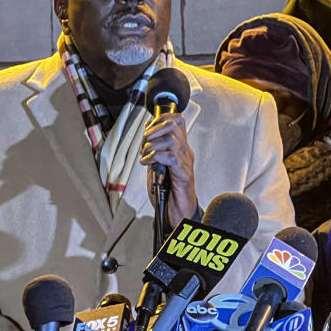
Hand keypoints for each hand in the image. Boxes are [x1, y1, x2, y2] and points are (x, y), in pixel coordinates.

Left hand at [140, 111, 197, 227]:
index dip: (161, 117)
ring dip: (152, 145)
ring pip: (170, 140)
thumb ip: (154, 147)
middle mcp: (185, 153)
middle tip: (144, 142)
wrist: (178, 212)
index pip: (178, 120)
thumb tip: (147, 128)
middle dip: (153, 130)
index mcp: (180, 148)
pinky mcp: (183, 175)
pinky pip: (170, 157)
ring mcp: (185, 163)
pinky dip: (155, 157)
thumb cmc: (169, 191)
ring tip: (145, 155)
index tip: (148, 127)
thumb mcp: (158, 164)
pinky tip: (148, 163)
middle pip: (173, 125)